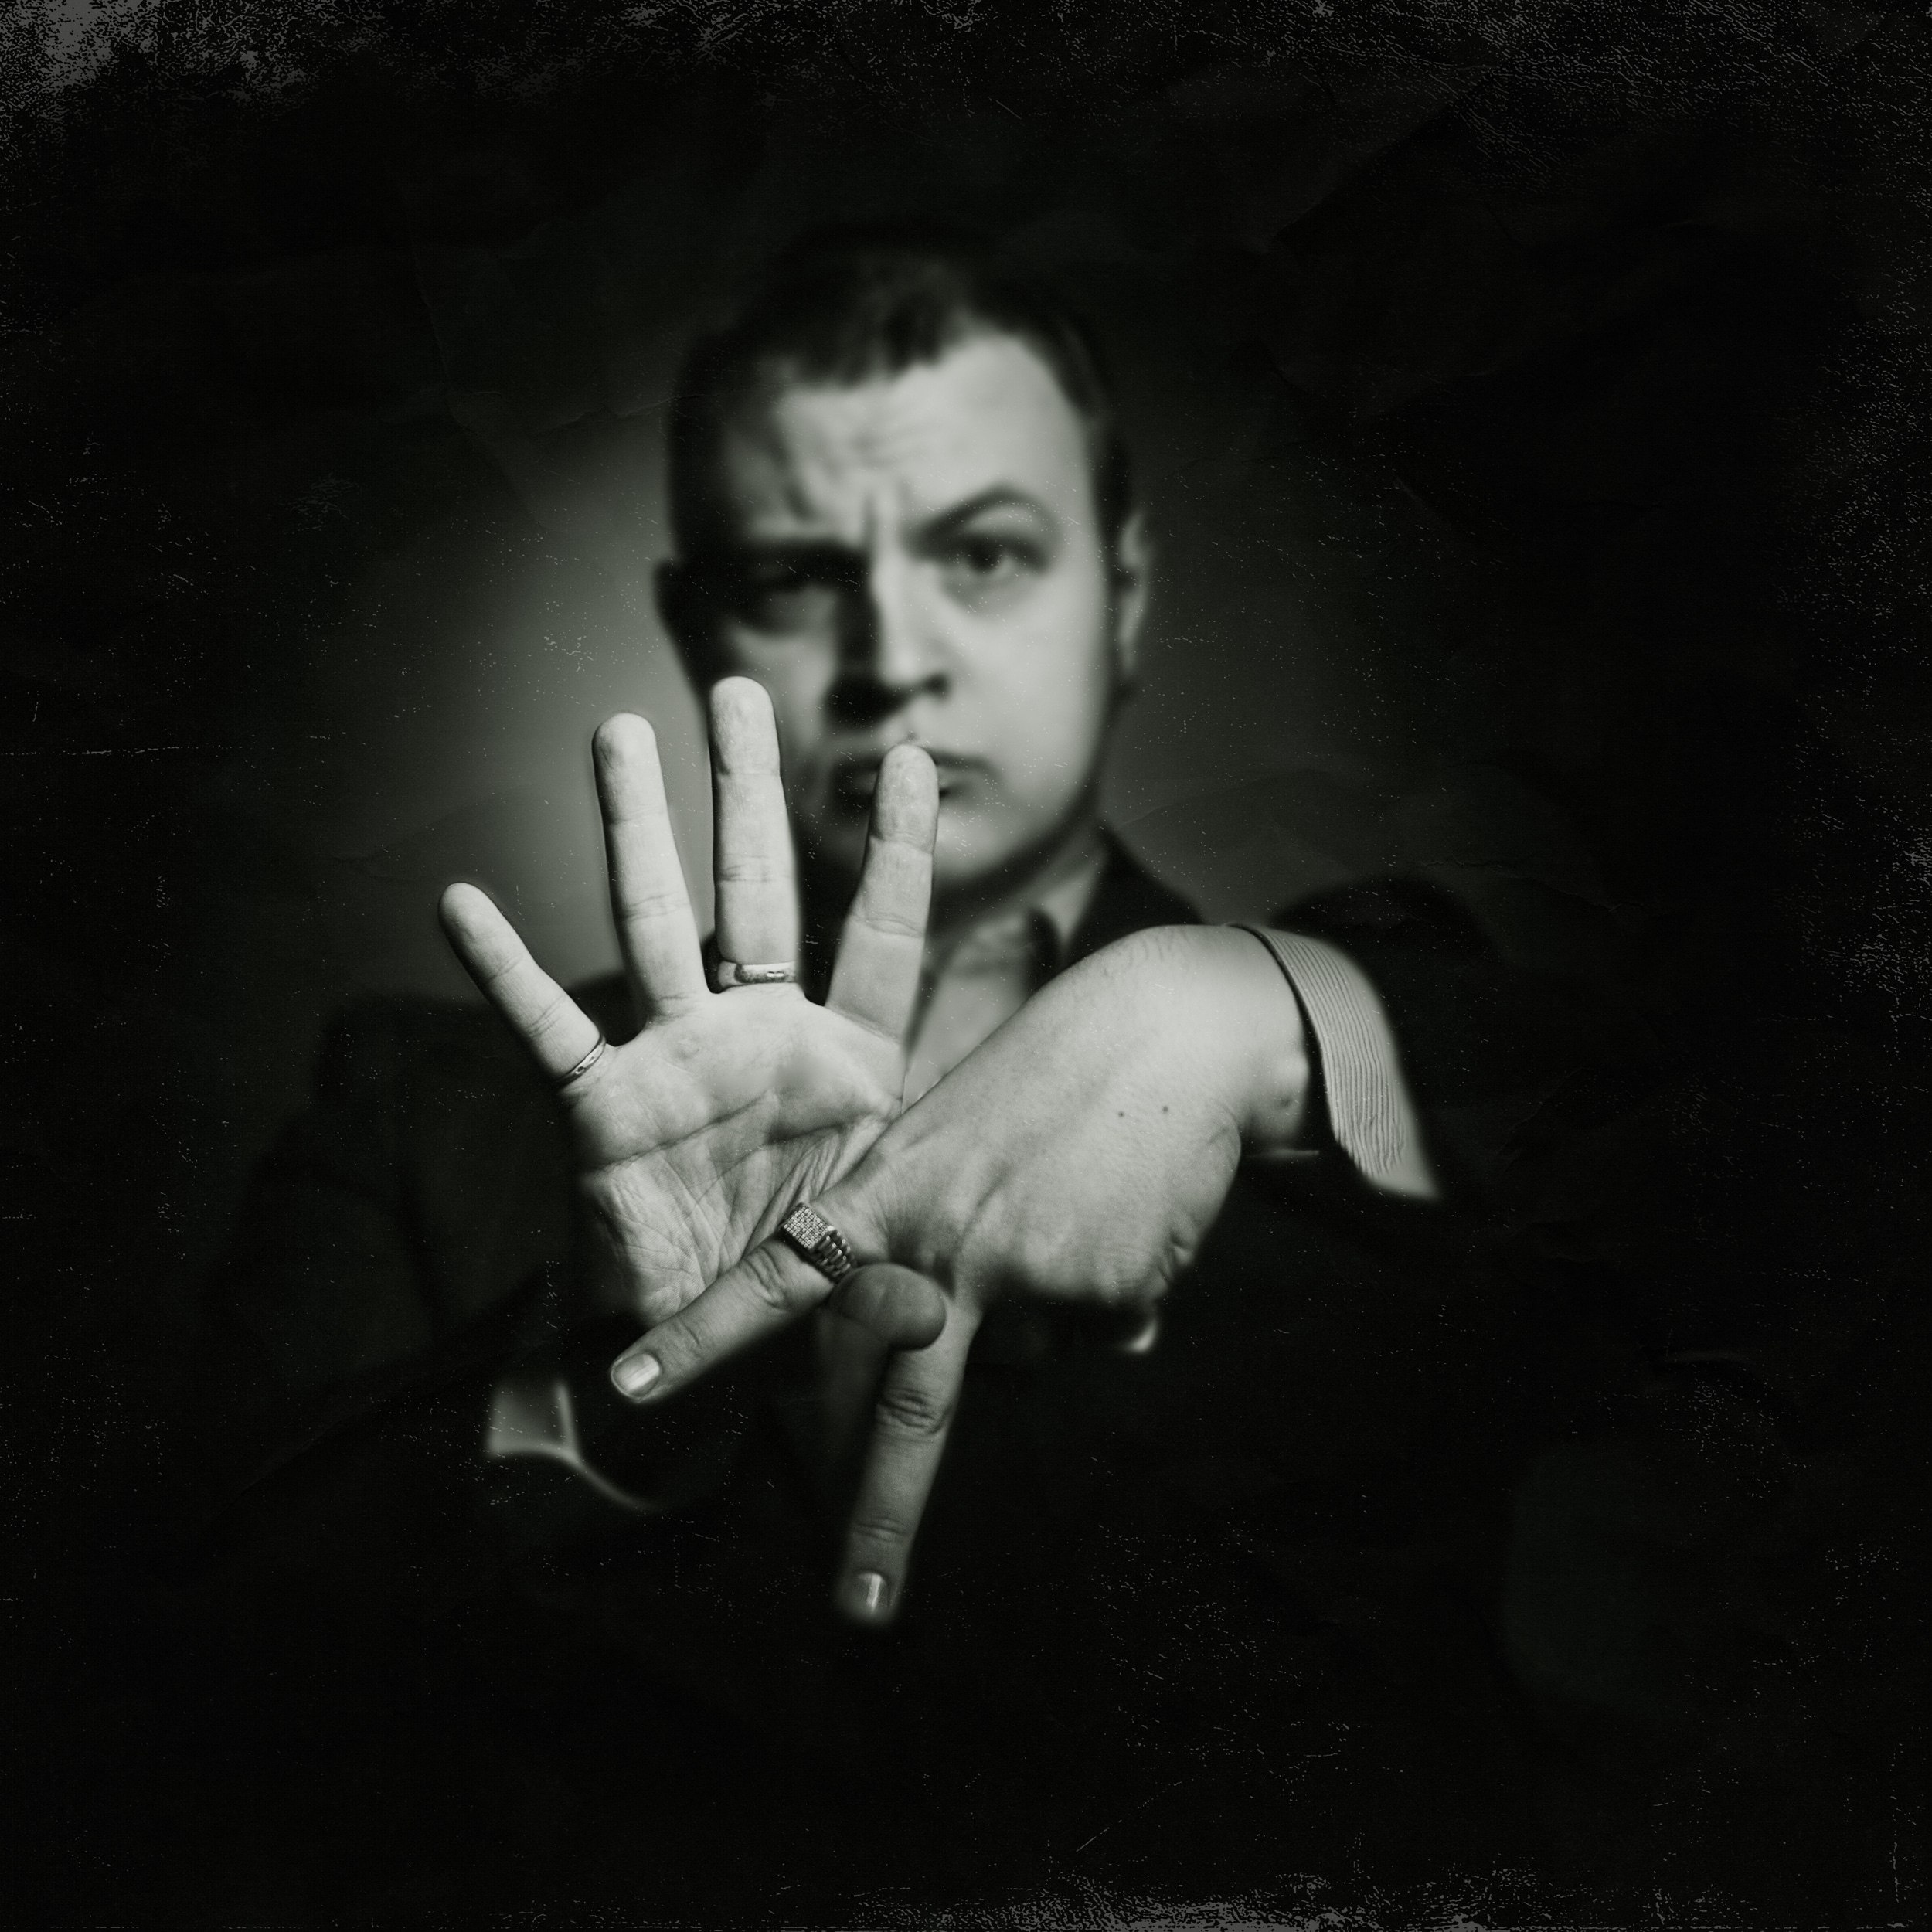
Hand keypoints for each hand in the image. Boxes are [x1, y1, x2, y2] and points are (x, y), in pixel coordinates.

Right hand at [440, 677, 944, 1340]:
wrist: (691, 1351)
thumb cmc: (788, 1293)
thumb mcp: (857, 1284)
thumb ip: (885, 1288)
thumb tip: (920, 1317)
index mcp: (852, 1064)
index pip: (885, 939)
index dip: (897, 853)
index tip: (907, 758)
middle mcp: (763, 1038)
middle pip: (759, 893)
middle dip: (747, 794)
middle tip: (734, 693)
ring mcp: (677, 1060)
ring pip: (654, 925)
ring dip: (632, 831)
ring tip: (615, 732)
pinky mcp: (601, 1107)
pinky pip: (546, 1030)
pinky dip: (504, 973)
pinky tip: (461, 905)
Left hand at [613, 922, 1311, 1619]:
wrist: (1176, 1028)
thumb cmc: (1058, 1075)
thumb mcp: (964, 1143)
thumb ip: (956, 1252)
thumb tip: (1026, 1363)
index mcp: (891, 1199)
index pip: (778, 1281)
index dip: (702, 1336)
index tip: (630, 1387)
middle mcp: (943, 1250)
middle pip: (908, 1411)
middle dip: (880, 1516)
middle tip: (856, 1612)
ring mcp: (1023, 1276)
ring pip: (1032, 1355)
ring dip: (1059, 1303)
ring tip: (1087, 1208)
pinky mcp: (1101, 1292)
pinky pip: (1107, 1329)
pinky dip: (1122, 1288)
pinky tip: (1134, 1215)